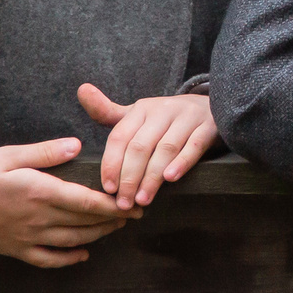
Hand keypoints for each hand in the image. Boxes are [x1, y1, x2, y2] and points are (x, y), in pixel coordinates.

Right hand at [0, 138, 123, 266]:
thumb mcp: (9, 155)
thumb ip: (45, 152)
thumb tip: (76, 145)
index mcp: (40, 192)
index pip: (87, 202)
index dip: (114, 205)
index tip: (134, 203)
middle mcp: (39, 219)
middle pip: (85, 223)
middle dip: (113, 219)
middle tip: (134, 214)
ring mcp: (28, 238)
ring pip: (73, 241)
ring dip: (98, 236)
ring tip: (115, 228)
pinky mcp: (15, 250)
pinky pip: (49, 260)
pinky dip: (69, 259)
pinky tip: (82, 254)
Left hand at [79, 85, 220, 210]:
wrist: (211, 108)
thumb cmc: (166, 119)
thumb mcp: (138, 115)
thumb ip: (108, 112)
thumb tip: (81, 90)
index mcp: (141, 109)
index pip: (120, 137)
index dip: (111, 163)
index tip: (107, 188)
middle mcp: (163, 110)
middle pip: (140, 146)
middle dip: (129, 177)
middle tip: (123, 202)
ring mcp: (187, 117)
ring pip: (165, 149)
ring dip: (151, 177)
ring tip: (142, 200)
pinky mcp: (208, 127)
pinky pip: (193, 146)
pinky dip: (181, 163)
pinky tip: (170, 179)